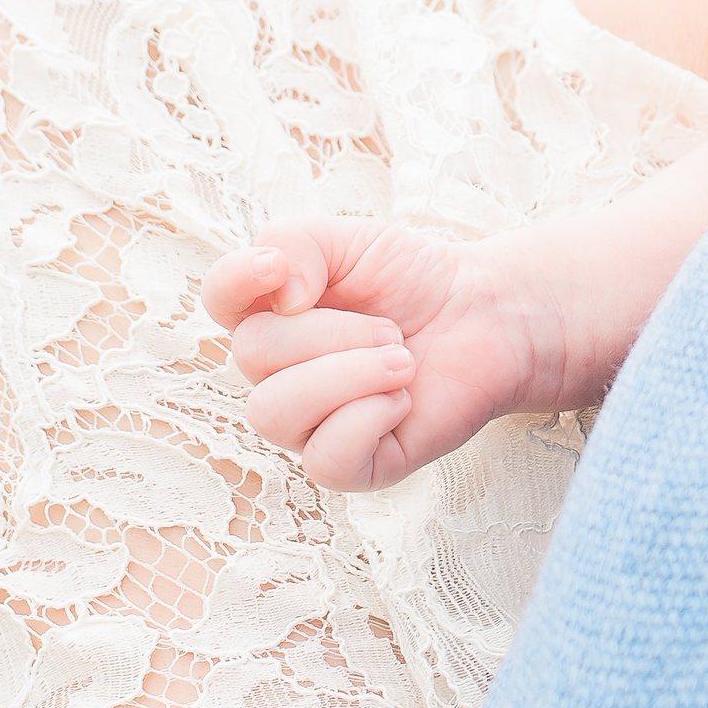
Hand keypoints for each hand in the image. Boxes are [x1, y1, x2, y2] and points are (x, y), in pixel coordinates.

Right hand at [205, 220, 574, 491]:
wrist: (488, 318)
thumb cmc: (413, 281)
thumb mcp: (349, 239)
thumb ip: (294, 243)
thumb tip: (276, 295)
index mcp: (270, 315)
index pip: (219, 299)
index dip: (238, 282)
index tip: (282, 269)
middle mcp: (278, 373)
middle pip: (254, 353)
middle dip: (333, 331)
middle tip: (391, 328)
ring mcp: (309, 425)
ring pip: (275, 413)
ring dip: (351, 374)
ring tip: (402, 361)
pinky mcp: (350, 467)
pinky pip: (325, 459)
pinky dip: (370, 418)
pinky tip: (401, 401)